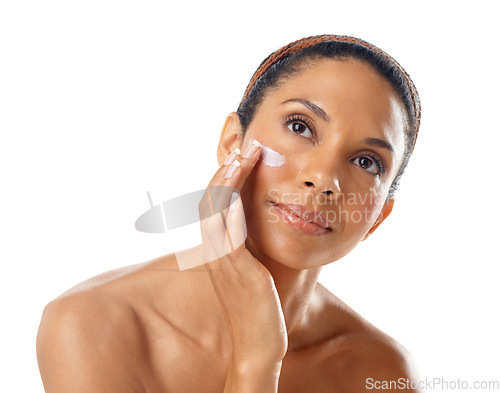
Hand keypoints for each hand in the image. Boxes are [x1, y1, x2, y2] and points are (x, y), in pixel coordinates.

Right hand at [199, 140, 287, 364]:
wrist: (260, 343)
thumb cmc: (259, 306)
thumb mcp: (252, 269)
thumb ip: (249, 247)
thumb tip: (255, 226)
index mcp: (220, 247)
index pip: (218, 203)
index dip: (228, 177)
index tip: (245, 154)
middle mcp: (215, 250)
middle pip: (212, 200)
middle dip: (227, 171)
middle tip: (245, 145)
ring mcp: (222, 259)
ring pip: (216, 211)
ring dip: (229, 182)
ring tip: (242, 157)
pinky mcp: (235, 270)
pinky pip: (228, 235)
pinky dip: (231, 211)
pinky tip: (240, 193)